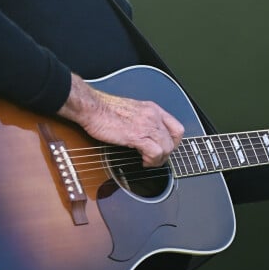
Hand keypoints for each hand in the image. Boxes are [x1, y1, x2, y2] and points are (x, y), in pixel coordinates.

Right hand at [57, 73, 184, 166]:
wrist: (92, 108)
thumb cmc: (104, 109)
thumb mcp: (131, 110)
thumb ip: (142, 121)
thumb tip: (146, 136)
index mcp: (152, 109)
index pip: (176, 127)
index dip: (173, 142)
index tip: (164, 148)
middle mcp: (153, 115)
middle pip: (174, 139)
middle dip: (167, 153)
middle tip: (155, 158)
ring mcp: (147, 125)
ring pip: (167, 147)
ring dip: (159, 159)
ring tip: (148, 161)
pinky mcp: (137, 135)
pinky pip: (155, 152)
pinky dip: (151, 160)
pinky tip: (143, 161)